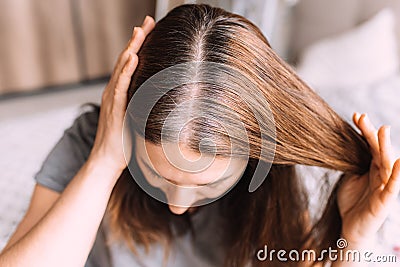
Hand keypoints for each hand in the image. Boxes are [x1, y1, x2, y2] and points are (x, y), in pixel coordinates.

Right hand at [89, 15, 154, 172]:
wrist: (107, 160)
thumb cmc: (124, 142)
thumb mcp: (137, 119)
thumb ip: (145, 106)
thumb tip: (164, 101)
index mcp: (121, 93)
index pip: (131, 64)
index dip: (140, 46)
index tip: (151, 30)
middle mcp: (114, 91)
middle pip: (125, 60)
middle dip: (136, 40)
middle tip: (147, 21)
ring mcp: (112, 99)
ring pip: (121, 69)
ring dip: (131, 48)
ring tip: (139, 31)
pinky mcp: (114, 108)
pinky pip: (120, 86)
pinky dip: (126, 70)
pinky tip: (133, 57)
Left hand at [337, 112, 399, 245]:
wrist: (351, 227)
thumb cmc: (353, 201)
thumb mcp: (350, 177)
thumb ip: (352, 162)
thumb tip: (347, 143)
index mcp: (372, 168)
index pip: (370, 145)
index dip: (364, 131)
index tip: (356, 116)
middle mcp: (381, 174)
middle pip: (379, 150)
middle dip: (372, 133)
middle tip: (364, 117)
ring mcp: (385, 187)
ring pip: (388, 163)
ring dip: (386, 146)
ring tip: (383, 130)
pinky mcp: (385, 201)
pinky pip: (393, 186)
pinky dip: (398, 174)